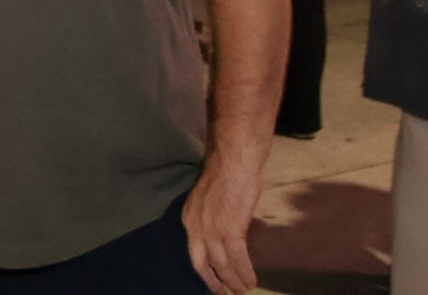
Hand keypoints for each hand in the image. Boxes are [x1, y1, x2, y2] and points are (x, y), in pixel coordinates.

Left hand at [181, 156, 261, 293]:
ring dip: (234, 281)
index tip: (213, 280)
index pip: (194, 251)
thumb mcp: (211, 199)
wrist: (233, 159)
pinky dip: (245, 273)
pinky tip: (252, 281)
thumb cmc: (227, 173)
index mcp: (189, 217)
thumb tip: (227, 232)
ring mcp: (212, 229)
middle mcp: (195, 226)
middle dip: (214, 282)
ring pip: (222, 265)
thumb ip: (214, 217)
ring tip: (243, 290)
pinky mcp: (230, 229)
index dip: (204, 269)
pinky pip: (238, 259)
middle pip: (202, 264)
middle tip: (224, 293)